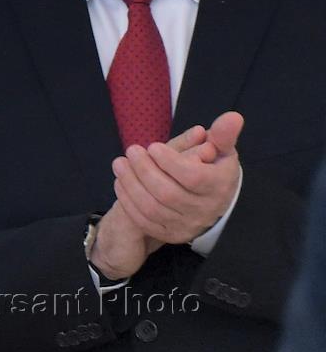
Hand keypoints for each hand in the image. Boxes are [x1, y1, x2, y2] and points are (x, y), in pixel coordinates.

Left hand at [112, 111, 242, 245]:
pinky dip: (128, 201)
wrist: (212, 203)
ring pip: (152, 208)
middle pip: (167, 193)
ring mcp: (186, 225)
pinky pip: (144, 222)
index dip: (170, 161)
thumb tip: (233, 117)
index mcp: (218, 187)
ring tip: (120, 163)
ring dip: (130, 184)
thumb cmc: (213, 168)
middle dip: (144, 170)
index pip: (192, 177)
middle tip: (131, 150)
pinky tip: (121, 182)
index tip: (153, 145)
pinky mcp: (170, 234)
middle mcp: (204, 210)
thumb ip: (223, 134)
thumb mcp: (221, 150)